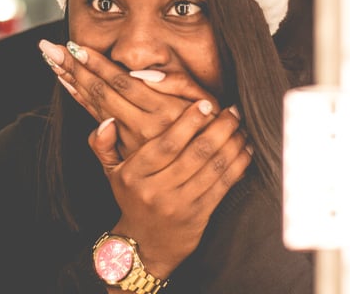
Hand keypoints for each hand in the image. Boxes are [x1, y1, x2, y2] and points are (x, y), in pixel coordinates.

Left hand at [39, 39, 220, 156]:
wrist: (205, 178)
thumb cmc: (210, 128)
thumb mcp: (202, 101)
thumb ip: (176, 83)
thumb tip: (140, 74)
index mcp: (160, 110)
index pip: (120, 80)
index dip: (96, 63)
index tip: (74, 45)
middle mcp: (141, 126)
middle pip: (100, 92)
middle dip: (73, 68)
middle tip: (48, 48)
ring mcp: (130, 140)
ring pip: (95, 106)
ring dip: (72, 82)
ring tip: (52, 61)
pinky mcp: (126, 151)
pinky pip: (98, 122)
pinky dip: (82, 102)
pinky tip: (70, 86)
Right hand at [89, 100, 250, 279]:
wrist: (144, 245)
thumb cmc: (132, 199)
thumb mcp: (112, 173)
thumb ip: (104, 144)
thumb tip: (107, 121)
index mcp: (134, 175)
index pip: (165, 144)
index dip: (189, 122)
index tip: (206, 104)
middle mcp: (155, 191)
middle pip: (195, 153)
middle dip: (219, 128)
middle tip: (232, 111)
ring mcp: (178, 205)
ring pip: (213, 168)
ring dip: (232, 144)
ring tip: (241, 127)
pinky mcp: (198, 216)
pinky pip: (223, 186)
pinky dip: (238, 166)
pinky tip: (246, 150)